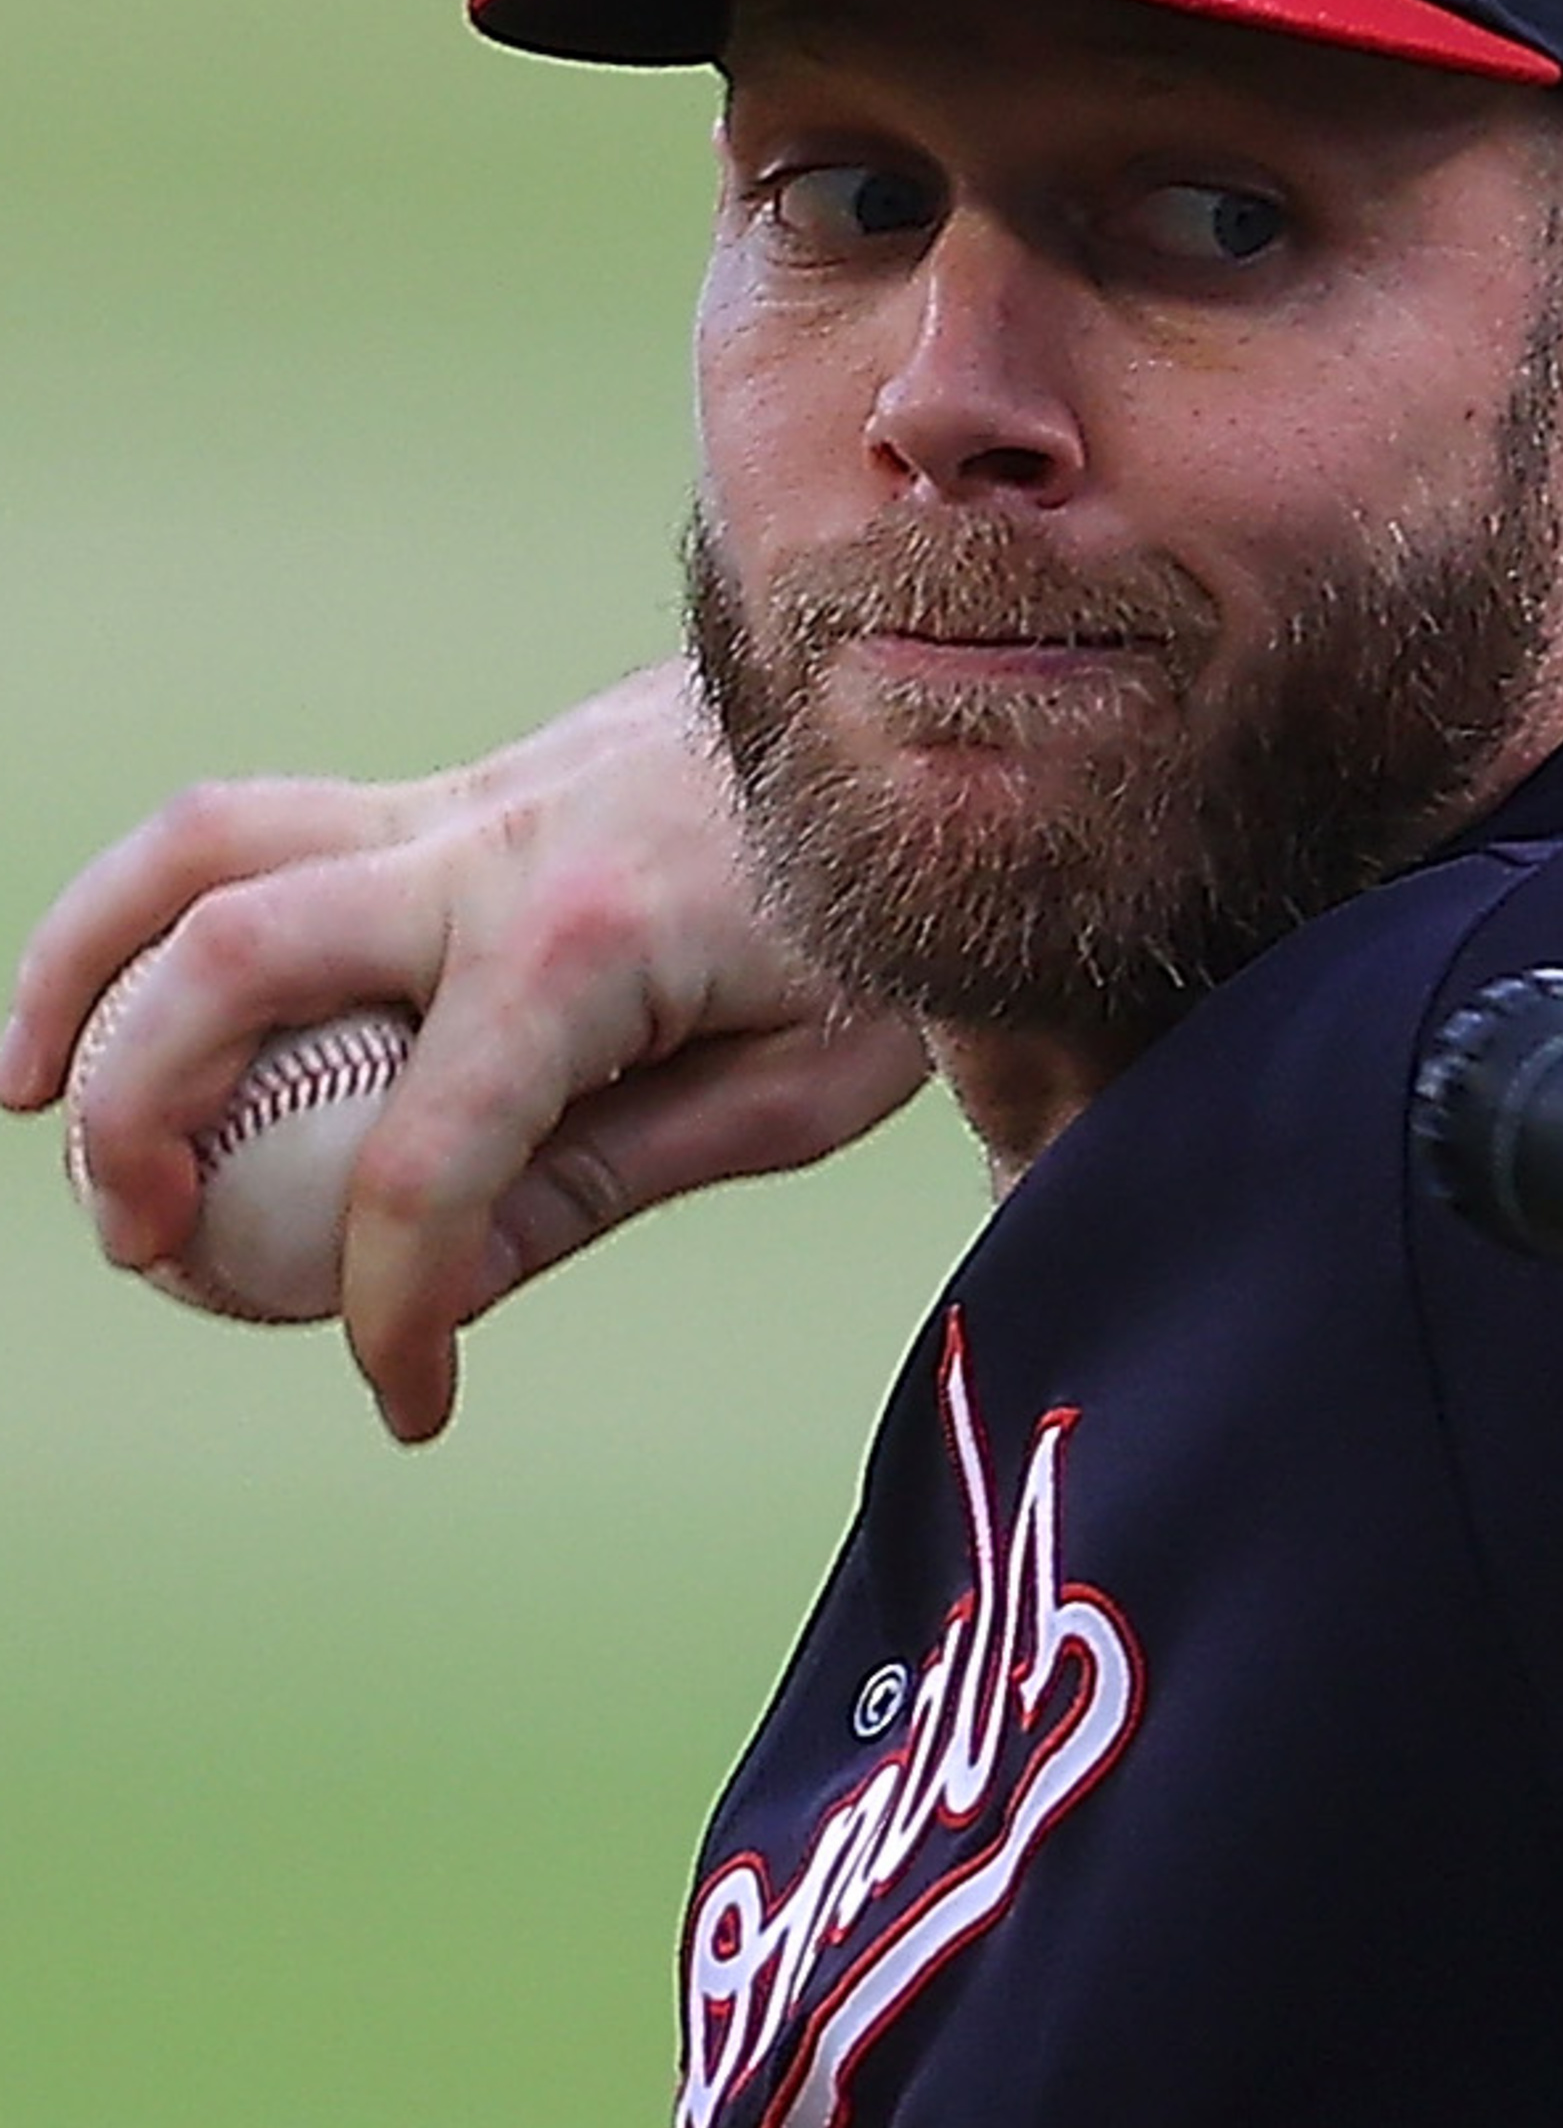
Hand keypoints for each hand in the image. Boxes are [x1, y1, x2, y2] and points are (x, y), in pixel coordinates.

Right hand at [2, 663, 929, 1441]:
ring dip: (78, 967)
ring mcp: (459, 801)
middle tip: (146, 1244)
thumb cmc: (873, 919)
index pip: (433, 1156)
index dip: (392, 1304)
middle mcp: (496, 853)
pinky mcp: (445, 788)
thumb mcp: (800, 1081)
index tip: (406, 1398)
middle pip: (237, 958)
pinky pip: (260, 833)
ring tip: (24, 1102)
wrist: (910, 730)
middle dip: (141, 1110)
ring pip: (206, 850)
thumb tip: (448, 1290)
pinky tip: (119, 1005)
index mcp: (599, 944)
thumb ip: (616, 1173)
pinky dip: (156, 915)